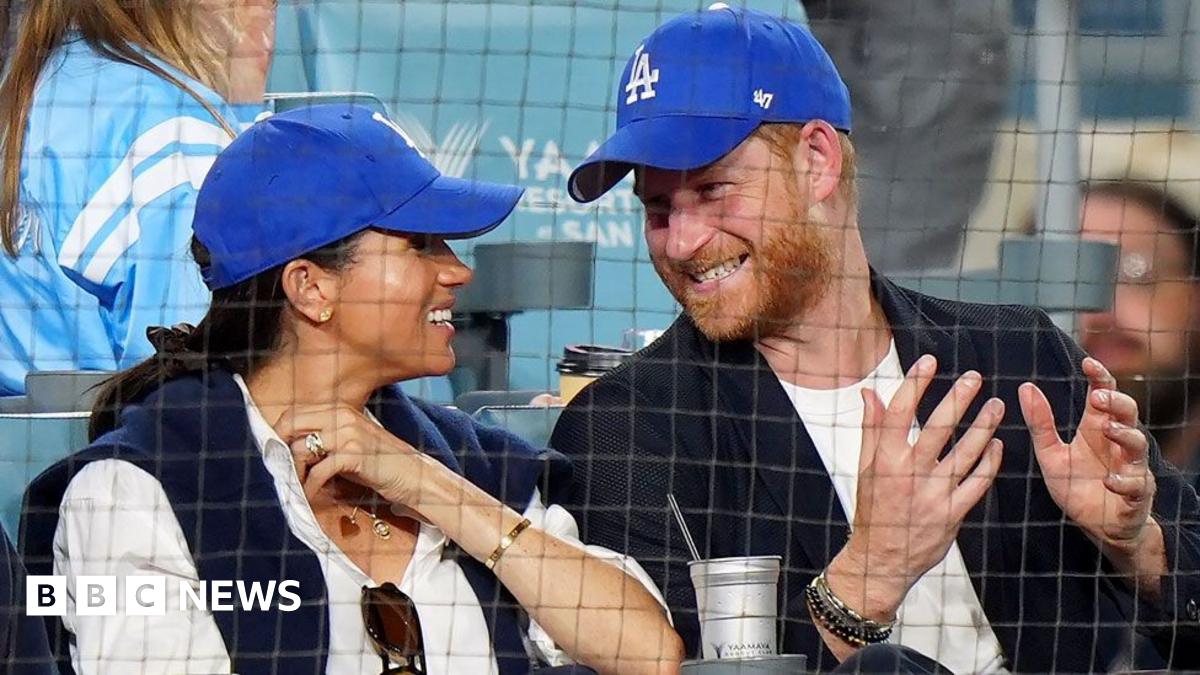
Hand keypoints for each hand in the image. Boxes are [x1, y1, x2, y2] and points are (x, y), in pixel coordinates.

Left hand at [276, 404, 443, 505]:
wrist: (417, 478)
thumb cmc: (382, 465)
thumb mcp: (352, 444)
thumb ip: (326, 441)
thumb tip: (290, 450)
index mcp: (340, 410)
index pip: (295, 413)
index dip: (279, 433)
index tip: (275, 454)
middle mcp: (342, 416)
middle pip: (291, 424)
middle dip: (279, 449)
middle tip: (279, 470)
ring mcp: (348, 433)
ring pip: (300, 448)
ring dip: (294, 472)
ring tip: (295, 487)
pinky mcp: (354, 454)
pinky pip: (318, 471)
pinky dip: (310, 487)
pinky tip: (311, 496)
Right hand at [828, 354, 1004, 620]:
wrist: (881, 560)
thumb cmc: (873, 510)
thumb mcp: (865, 468)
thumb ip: (871, 429)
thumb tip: (869, 394)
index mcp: (885, 459)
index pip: (899, 413)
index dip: (915, 384)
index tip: (930, 362)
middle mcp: (909, 473)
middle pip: (938, 428)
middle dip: (959, 399)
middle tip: (975, 378)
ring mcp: (933, 494)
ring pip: (965, 453)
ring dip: (983, 427)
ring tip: (996, 406)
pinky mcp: (952, 514)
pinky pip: (977, 483)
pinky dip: (990, 463)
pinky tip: (998, 445)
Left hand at [1018, 357, 1155, 550]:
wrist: (1096, 527)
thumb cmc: (1077, 486)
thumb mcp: (1051, 455)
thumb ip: (1040, 424)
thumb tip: (1024, 387)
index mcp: (1097, 430)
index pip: (1105, 396)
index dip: (1101, 378)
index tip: (1088, 362)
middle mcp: (1118, 445)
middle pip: (1128, 413)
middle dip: (1117, 402)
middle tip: (1099, 396)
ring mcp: (1131, 469)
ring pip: (1139, 445)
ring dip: (1125, 434)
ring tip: (1107, 428)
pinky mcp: (1135, 496)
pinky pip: (1136, 486)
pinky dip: (1124, 481)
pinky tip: (1110, 480)